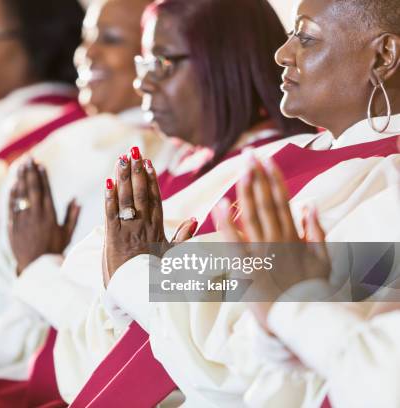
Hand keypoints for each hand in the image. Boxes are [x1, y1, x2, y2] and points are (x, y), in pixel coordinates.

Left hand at [8, 159, 80, 275]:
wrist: (35, 266)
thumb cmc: (53, 250)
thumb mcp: (66, 234)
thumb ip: (72, 216)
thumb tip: (77, 200)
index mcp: (50, 216)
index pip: (46, 191)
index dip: (43, 176)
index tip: (41, 164)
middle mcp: (36, 215)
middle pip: (32, 188)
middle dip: (30, 171)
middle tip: (29, 158)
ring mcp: (23, 219)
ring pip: (21, 194)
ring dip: (20, 178)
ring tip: (20, 165)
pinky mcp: (12, 225)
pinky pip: (11, 205)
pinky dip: (12, 193)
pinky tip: (12, 183)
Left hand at [103, 147, 191, 285]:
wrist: (140, 295)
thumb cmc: (155, 277)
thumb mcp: (173, 257)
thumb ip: (183, 237)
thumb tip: (196, 219)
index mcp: (158, 229)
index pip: (155, 199)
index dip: (151, 179)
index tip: (148, 162)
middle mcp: (144, 226)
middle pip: (141, 194)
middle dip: (137, 171)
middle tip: (133, 151)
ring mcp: (128, 231)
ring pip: (127, 199)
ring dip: (123, 178)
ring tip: (121, 159)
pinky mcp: (113, 238)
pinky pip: (111, 214)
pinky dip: (110, 198)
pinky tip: (108, 182)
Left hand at [212, 153, 329, 327]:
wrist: (301, 321)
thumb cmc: (311, 291)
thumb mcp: (323, 260)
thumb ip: (317, 231)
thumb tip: (310, 203)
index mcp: (293, 237)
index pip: (282, 200)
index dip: (274, 178)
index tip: (267, 159)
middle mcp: (277, 240)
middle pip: (265, 203)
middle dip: (257, 177)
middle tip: (249, 154)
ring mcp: (262, 254)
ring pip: (252, 216)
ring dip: (246, 191)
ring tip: (240, 169)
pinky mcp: (248, 269)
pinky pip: (235, 243)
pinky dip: (228, 224)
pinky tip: (220, 205)